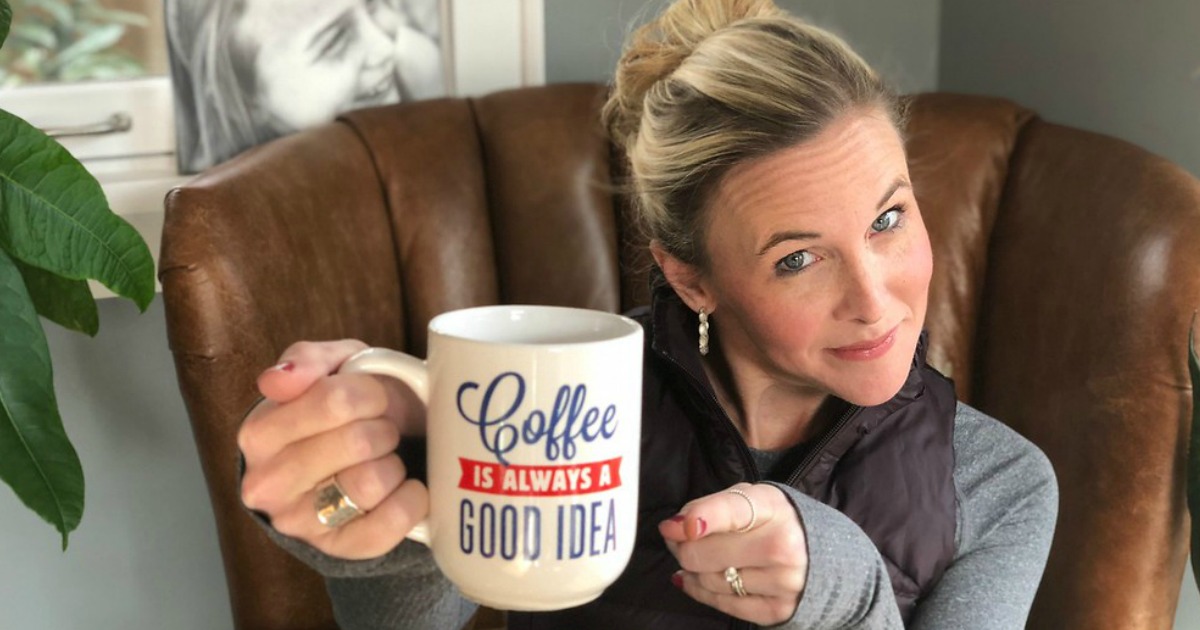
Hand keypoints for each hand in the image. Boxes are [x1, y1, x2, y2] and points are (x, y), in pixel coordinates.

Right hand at [238, 339, 428, 559]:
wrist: (368, 463)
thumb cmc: (349, 410)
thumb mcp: (334, 368)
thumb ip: (308, 360)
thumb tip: (277, 379)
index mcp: (259, 432)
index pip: (333, 401)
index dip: (370, 394)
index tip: (373, 398)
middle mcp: (267, 484)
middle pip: (358, 442)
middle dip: (384, 429)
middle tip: (381, 431)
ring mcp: (299, 523)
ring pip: (373, 483)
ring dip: (394, 464)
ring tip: (385, 461)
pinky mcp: (337, 549)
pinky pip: (390, 524)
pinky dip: (412, 500)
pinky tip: (405, 489)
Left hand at [659, 483, 808, 624]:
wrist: (821, 555)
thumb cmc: (775, 522)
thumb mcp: (750, 498)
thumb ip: (708, 507)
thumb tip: (672, 528)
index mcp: (773, 508)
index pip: (731, 512)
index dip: (699, 519)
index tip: (673, 527)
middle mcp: (782, 546)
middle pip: (703, 553)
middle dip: (682, 546)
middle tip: (681, 539)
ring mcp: (782, 582)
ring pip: (708, 581)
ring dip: (693, 570)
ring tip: (701, 557)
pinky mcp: (777, 610)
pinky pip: (722, 604)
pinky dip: (701, 591)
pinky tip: (697, 579)